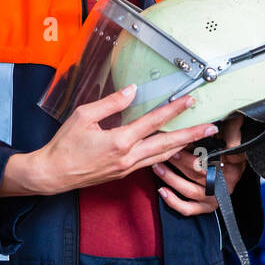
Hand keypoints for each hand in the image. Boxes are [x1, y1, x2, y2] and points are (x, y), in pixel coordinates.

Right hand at [3, 84, 217, 195]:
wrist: (53, 174)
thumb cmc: (64, 145)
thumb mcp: (84, 116)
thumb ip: (110, 102)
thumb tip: (132, 90)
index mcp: (120, 141)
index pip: (154, 122)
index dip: (174, 110)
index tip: (190, 101)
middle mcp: (128, 157)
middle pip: (167, 144)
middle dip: (192, 135)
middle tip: (211, 127)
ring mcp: (127, 168)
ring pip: (162, 156)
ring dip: (183, 146)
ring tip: (199, 137)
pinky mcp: (123, 173)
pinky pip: (151, 163)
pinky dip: (166, 154)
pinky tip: (173, 149)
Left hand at [152, 115, 247, 216]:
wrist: (232, 172)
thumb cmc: (231, 154)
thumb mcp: (235, 141)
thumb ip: (232, 132)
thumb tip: (223, 123)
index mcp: (233, 169)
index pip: (214, 162)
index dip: (198, 153)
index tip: (185, 141)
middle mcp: (224, 186)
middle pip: (198, 174)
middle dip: (180, 161)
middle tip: (166, 151)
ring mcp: (213, 199)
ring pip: (188, 190)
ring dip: (171, 177)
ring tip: (157, 166)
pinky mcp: (203, 208)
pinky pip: (187, 208)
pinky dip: (173, 201)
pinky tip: (161, 190)